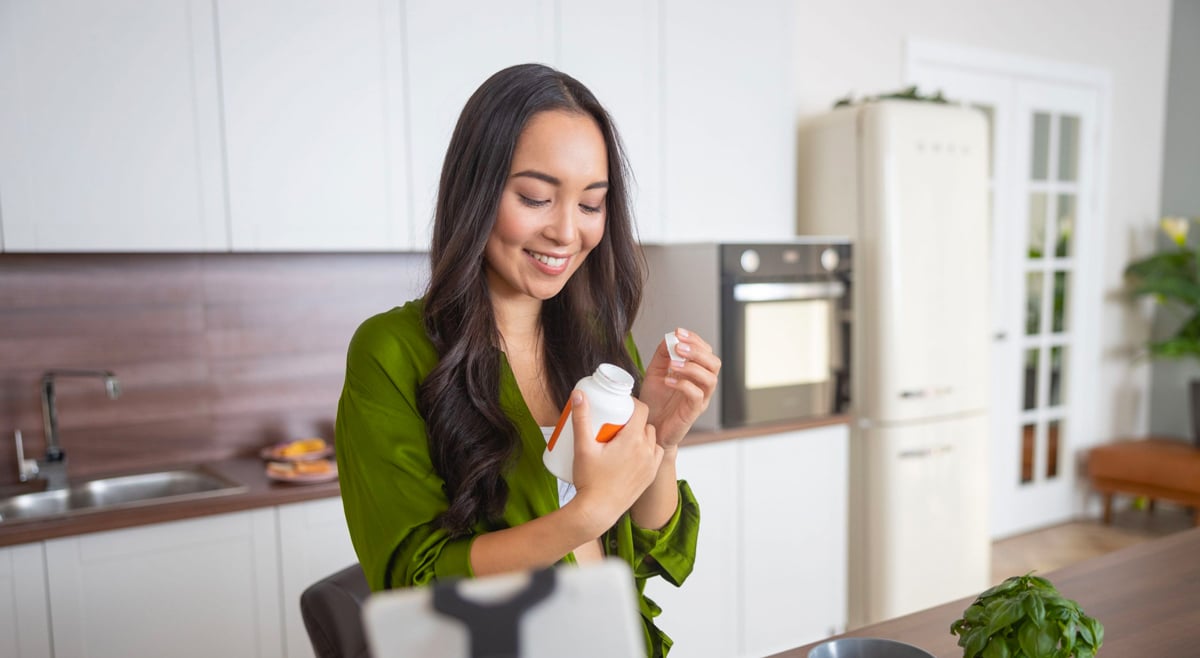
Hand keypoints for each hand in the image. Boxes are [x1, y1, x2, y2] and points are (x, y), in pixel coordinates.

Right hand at [569, 390, 663, 531]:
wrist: (598, 511)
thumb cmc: (590, 481)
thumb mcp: (582, 446)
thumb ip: (581, 418)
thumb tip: (578, 394)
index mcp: (633, 439)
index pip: (641, 409)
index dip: (631, 403)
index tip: (619, 404)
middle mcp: (647, 450)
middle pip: (645, 423)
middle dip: (633, 419)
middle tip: (615, 422)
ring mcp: (651, 464)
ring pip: (651, 438)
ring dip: (641, 434)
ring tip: (623, 437)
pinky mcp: (651, 476)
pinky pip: (654, 454)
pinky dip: (647, 449)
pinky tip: (633, 452)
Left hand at [639, 328, 720, 448]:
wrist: (649, 427)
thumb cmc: (655, 402)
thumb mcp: (655, 373)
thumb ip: (663, 355)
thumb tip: (670, 338)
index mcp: (696, 373)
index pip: (706, 351)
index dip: (695, 340)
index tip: (678, 332)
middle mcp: (702, 385)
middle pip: (714, 363)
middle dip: (697, 351)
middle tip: (678, 347)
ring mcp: (700, 399)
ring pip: (710, 378)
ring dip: (691, 367)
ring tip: (673, 365)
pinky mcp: (693, 412)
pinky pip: (697, 395)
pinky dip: (683, 384)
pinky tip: (668, 380)